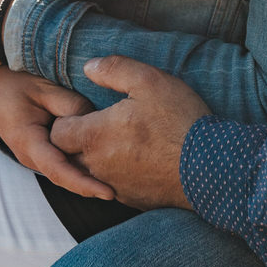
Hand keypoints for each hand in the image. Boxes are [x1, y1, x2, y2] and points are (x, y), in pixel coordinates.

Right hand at [0, 68, 114, 200]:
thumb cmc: (11, 79)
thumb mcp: (43, 88)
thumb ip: (71, 107)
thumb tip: (95, 124)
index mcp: (29, 143)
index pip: (60, 172)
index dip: (85, 184)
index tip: (109, 193)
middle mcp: (30, 155)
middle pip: (66, 177)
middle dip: (93, 186)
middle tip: (127, 189)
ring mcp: (33, 153)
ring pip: (65, 170)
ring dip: (88, 177)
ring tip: (120, 182)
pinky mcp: (38, 146)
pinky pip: (62, 160)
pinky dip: (80, 165)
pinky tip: (102, 163)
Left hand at [49, 57, 210, 210]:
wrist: (209, 169)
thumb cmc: (178, 121)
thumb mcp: (149, 81)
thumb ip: (114, 69)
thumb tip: (89, 67)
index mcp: (94, 136)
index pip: (57, 132)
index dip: (66, 119)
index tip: (86, 111)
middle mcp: (97, 166)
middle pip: (70, 156)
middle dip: (78, 141)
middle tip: (101, 125)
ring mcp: (115, 186)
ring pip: (91, 173)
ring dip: (98, 158)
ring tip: (121, 141)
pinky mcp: (133, 200)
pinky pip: (114, 186)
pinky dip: (119, 174)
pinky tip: (139, 160)